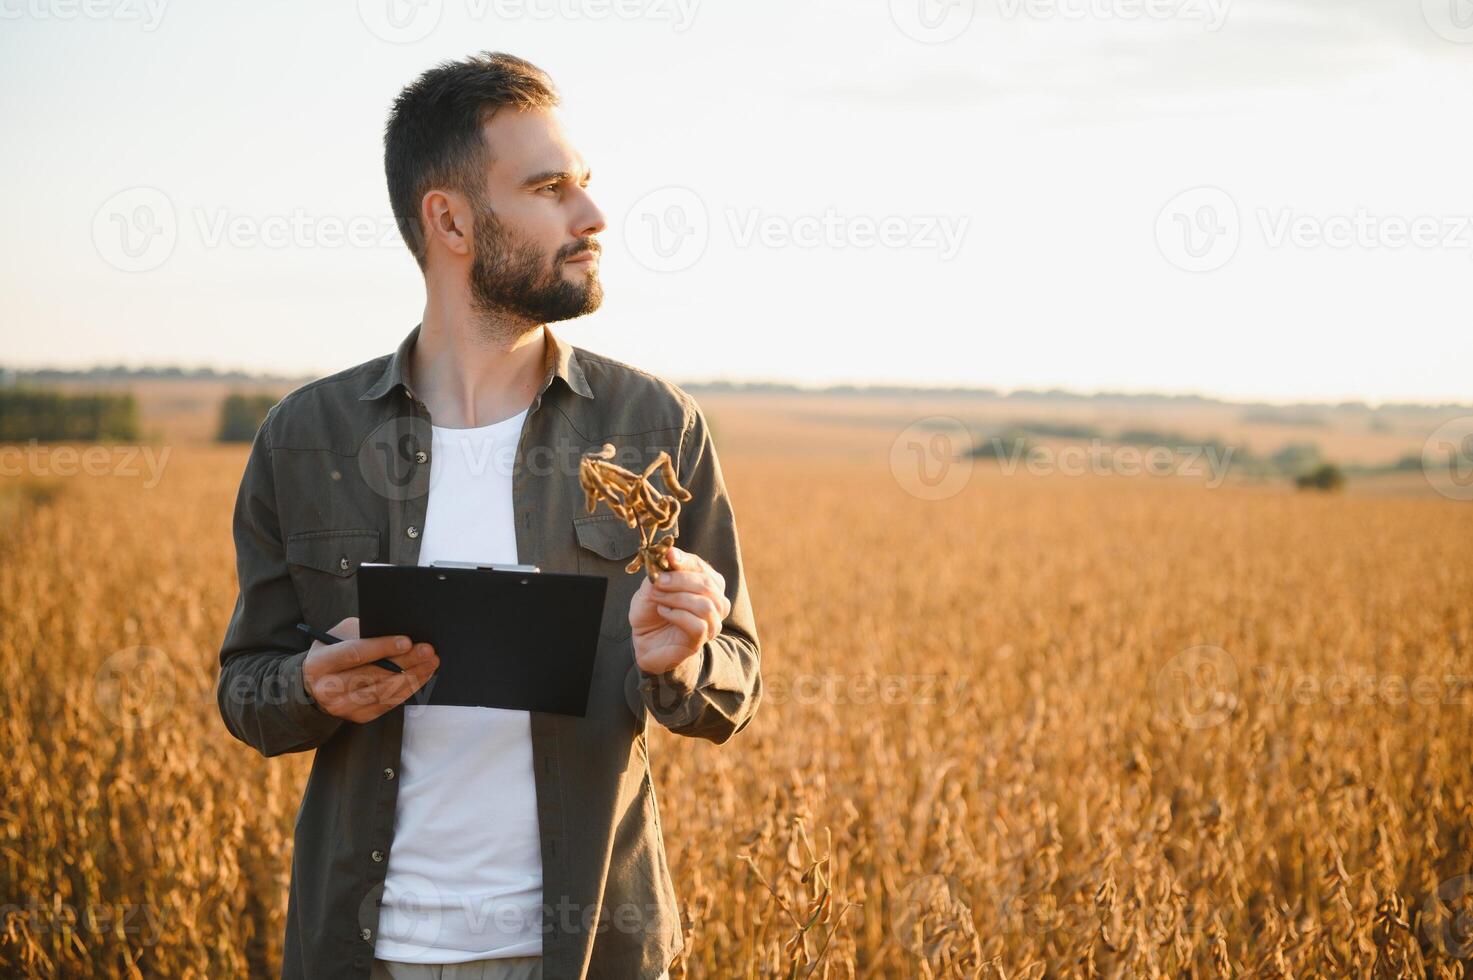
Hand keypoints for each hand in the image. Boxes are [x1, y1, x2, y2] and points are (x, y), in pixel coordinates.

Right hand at [302, 616, 438, 722]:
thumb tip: (397, 633)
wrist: (315, 684)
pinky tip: (422, 676)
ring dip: (412, 677)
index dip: (382, 647)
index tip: (407, 641)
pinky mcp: (358, 716)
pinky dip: (408, 689)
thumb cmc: (333, 651)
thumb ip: (363, 633)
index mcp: (320, 663)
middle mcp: (328, 688)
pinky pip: (388, 703)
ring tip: (431, 663)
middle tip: (428, 651)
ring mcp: (343, 706)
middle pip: (373, 675)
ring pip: (384, 692)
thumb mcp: (339, 636)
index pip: (354, 654)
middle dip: (405, 662)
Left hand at [629, 547, 731, 675]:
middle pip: (707, 584)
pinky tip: (664, 612)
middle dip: (679, 580)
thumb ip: (663, 570)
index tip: (669, 556)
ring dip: (677, 598)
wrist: (644, 640)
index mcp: (707, 583)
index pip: (701, 567)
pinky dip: (677, 615)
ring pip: (705, 605)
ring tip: (658, 598)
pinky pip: (698, 624)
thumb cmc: (652, 611)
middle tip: (658, 581)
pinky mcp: (702, 638)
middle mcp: (715, 601)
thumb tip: (671, 553)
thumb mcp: (653, 585)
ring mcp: (712, 621)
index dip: (686, 561)